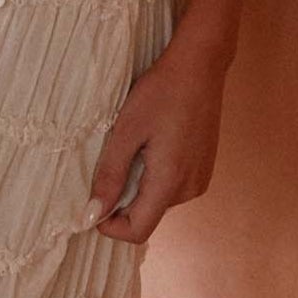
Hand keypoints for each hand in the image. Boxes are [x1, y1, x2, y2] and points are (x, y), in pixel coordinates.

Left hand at [83, 32, 231, 242]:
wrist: (199, 66)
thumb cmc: (161, 92)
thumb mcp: (126, 131)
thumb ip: (110, 174)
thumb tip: (94, 213)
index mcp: (170, 181)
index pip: (138, 231)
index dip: (111, 227)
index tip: (93, 205)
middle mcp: (190, 188)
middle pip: (147, 216)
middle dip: (122, 202)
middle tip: (109, 164)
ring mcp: (200, 179)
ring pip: (157, 201)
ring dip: (137, 187)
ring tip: (132, 149)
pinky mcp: (203, 169)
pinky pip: (171, 187)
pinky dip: (153, 177)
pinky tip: (150, 146)